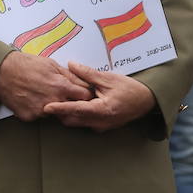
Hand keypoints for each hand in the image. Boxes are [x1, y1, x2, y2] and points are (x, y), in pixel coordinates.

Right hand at [0, 50, 92, 120]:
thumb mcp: (51, 64)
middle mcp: (53, 101)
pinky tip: (29, 98)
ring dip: (52, 107)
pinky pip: (38, 116)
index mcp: (62, 87)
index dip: (84, 94)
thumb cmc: (25, 65)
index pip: (86, 97)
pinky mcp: (29, 117)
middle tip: (60, 95)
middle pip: (72, 109)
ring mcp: (41, 111)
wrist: (1, 71)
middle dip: (69, 103)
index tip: (80, 93)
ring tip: (39, 93)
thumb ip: (70, 76)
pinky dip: (36, 109)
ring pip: (54, 114)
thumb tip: (85, 83)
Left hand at [41, 62, 156, 131]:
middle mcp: (100, 122)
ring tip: (61, 98)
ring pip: (76, 123)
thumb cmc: (129, 89)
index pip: (76, 110)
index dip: (60, 108)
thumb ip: (88, 73)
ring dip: (67, 113)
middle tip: (51, 97)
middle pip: (72, 120)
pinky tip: (74, 102)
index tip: (46, 107)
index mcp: (103, 110)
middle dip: (60, 111)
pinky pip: (83, 123)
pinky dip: (76, 114)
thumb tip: (70, 65)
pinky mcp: (101, 127)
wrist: (147, 101)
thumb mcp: (108, 78)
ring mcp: (101, 127)